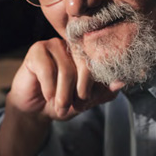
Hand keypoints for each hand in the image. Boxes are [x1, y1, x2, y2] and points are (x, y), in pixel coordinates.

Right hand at [7, 37, 123, 121]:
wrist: (34, 110)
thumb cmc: (61, 102)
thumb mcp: (86, 101)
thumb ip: (104, 92)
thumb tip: (121, 82)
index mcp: (89, 54)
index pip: (102, 63)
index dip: (97, 85)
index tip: (88, 101)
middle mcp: (74, 45)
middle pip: (85, 66)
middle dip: (81, 91)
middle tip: (76, 106)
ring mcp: (55, 45)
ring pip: (66, 70)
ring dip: (63, 94)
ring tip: (60, 106)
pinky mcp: (37, 50)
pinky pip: (47, 69)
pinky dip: (49, 87)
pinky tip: (47, 95)